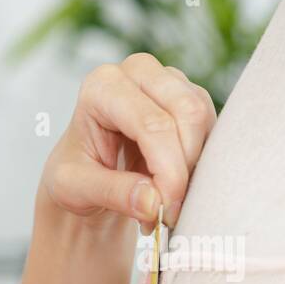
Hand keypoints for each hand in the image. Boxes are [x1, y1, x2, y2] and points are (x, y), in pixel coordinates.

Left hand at [39, 53, 217, 235]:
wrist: (85, 173)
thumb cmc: (74, 174)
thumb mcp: (74, 190)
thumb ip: (111, 193)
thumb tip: (154, 202)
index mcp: (101, 87)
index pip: (152, 125)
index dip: (167, 171)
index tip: (164, 209)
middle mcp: (137, 72)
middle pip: (187, 114)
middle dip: (184, 169)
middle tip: (168, 211)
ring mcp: (167, 80)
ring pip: (203, 119)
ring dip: (194, 167)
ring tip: (165, 201)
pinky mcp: (188, 96)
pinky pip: (211, 127)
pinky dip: (199, 162)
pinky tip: (175, 186)